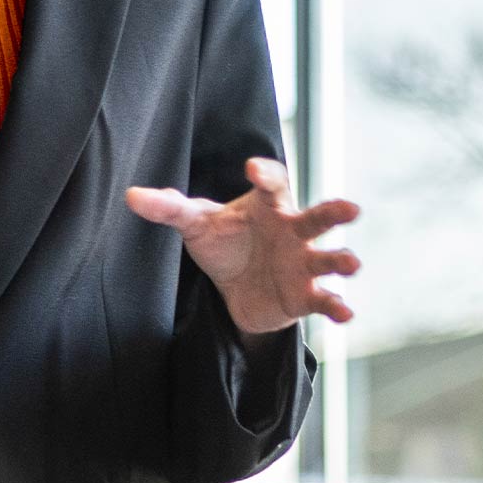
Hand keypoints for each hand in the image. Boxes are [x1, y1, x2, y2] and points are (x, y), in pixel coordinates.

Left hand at [125, 157, 358, 335]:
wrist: (234, 289)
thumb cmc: (223, 242)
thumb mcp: (195, 224)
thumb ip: (169, 208)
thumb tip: (131, 195)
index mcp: (268, 205)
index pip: (273, 182)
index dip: (265, 174)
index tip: (252, 168)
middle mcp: (293, 230)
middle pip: (317, 217)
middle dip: (334, 213)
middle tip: (351, 209)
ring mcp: (303, 263)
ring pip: (328, 258)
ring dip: (341, 261)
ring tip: (351, 264)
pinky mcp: (305, 295)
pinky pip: (325, 299)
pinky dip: (337, 306)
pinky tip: (346, 314)